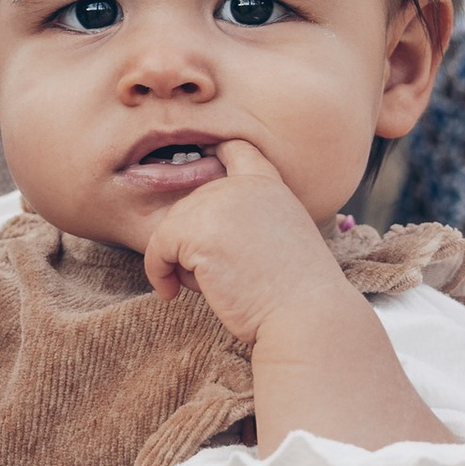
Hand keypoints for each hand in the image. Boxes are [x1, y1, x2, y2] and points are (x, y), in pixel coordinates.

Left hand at [143, 140, 343, 345]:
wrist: (307, 316)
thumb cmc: (295, 294)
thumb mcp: (280, 238)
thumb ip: (248, 219)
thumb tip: (203, 228)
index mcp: (269, 185)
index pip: (235, 149)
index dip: (213, 152)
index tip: (198, 162)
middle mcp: (243, 187)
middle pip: (191, 203)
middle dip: (192, 242)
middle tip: (214, 278)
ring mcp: (220, 205)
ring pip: (172, 227)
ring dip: (179, 262)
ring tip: (208, 286)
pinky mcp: (197, 231)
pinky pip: (158, 247)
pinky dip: (157, 272)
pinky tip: (171, 292)